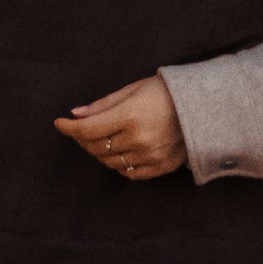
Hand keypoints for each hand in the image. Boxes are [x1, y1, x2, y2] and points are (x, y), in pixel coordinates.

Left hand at [55, 76, 186, 178]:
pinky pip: (128, 173)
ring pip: (109, 162)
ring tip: (102, 139)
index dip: (69, 128)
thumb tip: (76, 115)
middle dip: (83, 138)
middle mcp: (139, 140)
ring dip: (99, 151)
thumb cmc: (165, 92)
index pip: (88, 130)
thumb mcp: (132, 90)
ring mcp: (150, 156)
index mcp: (130, 116)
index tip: (60, 123)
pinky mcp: (161, 167)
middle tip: (83, 129)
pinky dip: (118, 164)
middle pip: (96, 147)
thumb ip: (102, 105)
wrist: (202, 105)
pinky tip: (119, 152)